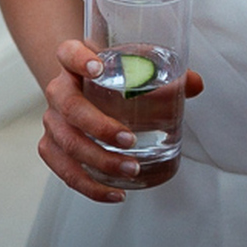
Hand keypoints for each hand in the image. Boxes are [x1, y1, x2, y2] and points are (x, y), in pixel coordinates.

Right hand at [37, 41, 204, 203]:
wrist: (84, 91)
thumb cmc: (112, 77)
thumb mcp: (135, 67)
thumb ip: (166, 73)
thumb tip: (194, 84)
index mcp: (74, 62)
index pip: (68, 53)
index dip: (79, 59)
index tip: (98, 68)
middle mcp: (59, 90)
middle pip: (68, 106)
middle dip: (99, 126)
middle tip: (129, 139)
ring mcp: (53, 120)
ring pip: (66, 142)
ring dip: (98, 160)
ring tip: (130, 168)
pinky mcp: (53, 147)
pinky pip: (65, 170)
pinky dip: (90, 186)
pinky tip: (115, 192)